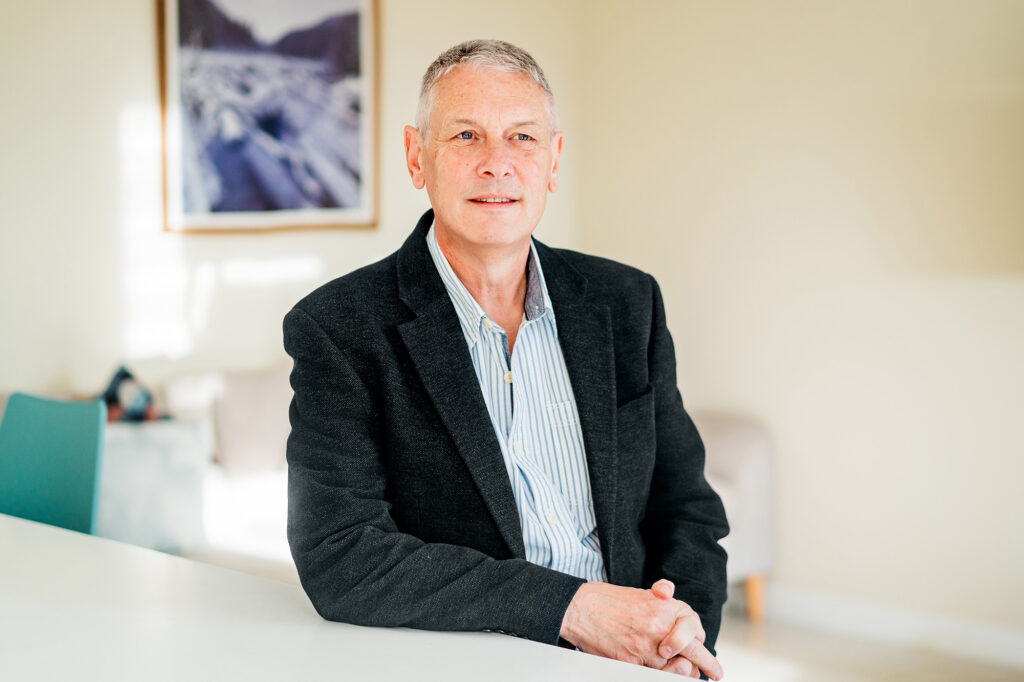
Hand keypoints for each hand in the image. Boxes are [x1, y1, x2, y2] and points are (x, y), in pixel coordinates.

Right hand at [559, 581, 721, 678]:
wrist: (580, 609)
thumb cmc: (608, 600)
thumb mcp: (642, 593)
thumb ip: (661, 599)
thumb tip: (671, 597)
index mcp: (665, 607)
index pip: (694, 628)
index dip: (698, 638)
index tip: (701, 645)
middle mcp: (660, 627)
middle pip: (694, 651)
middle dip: (708, 664)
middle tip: (716, 674)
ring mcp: (646, 647)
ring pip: (676, 668)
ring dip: (682, 671)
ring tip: (689, 674)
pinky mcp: (632, 663)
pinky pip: (655, 675)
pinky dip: (662, 675)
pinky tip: (665, 672)